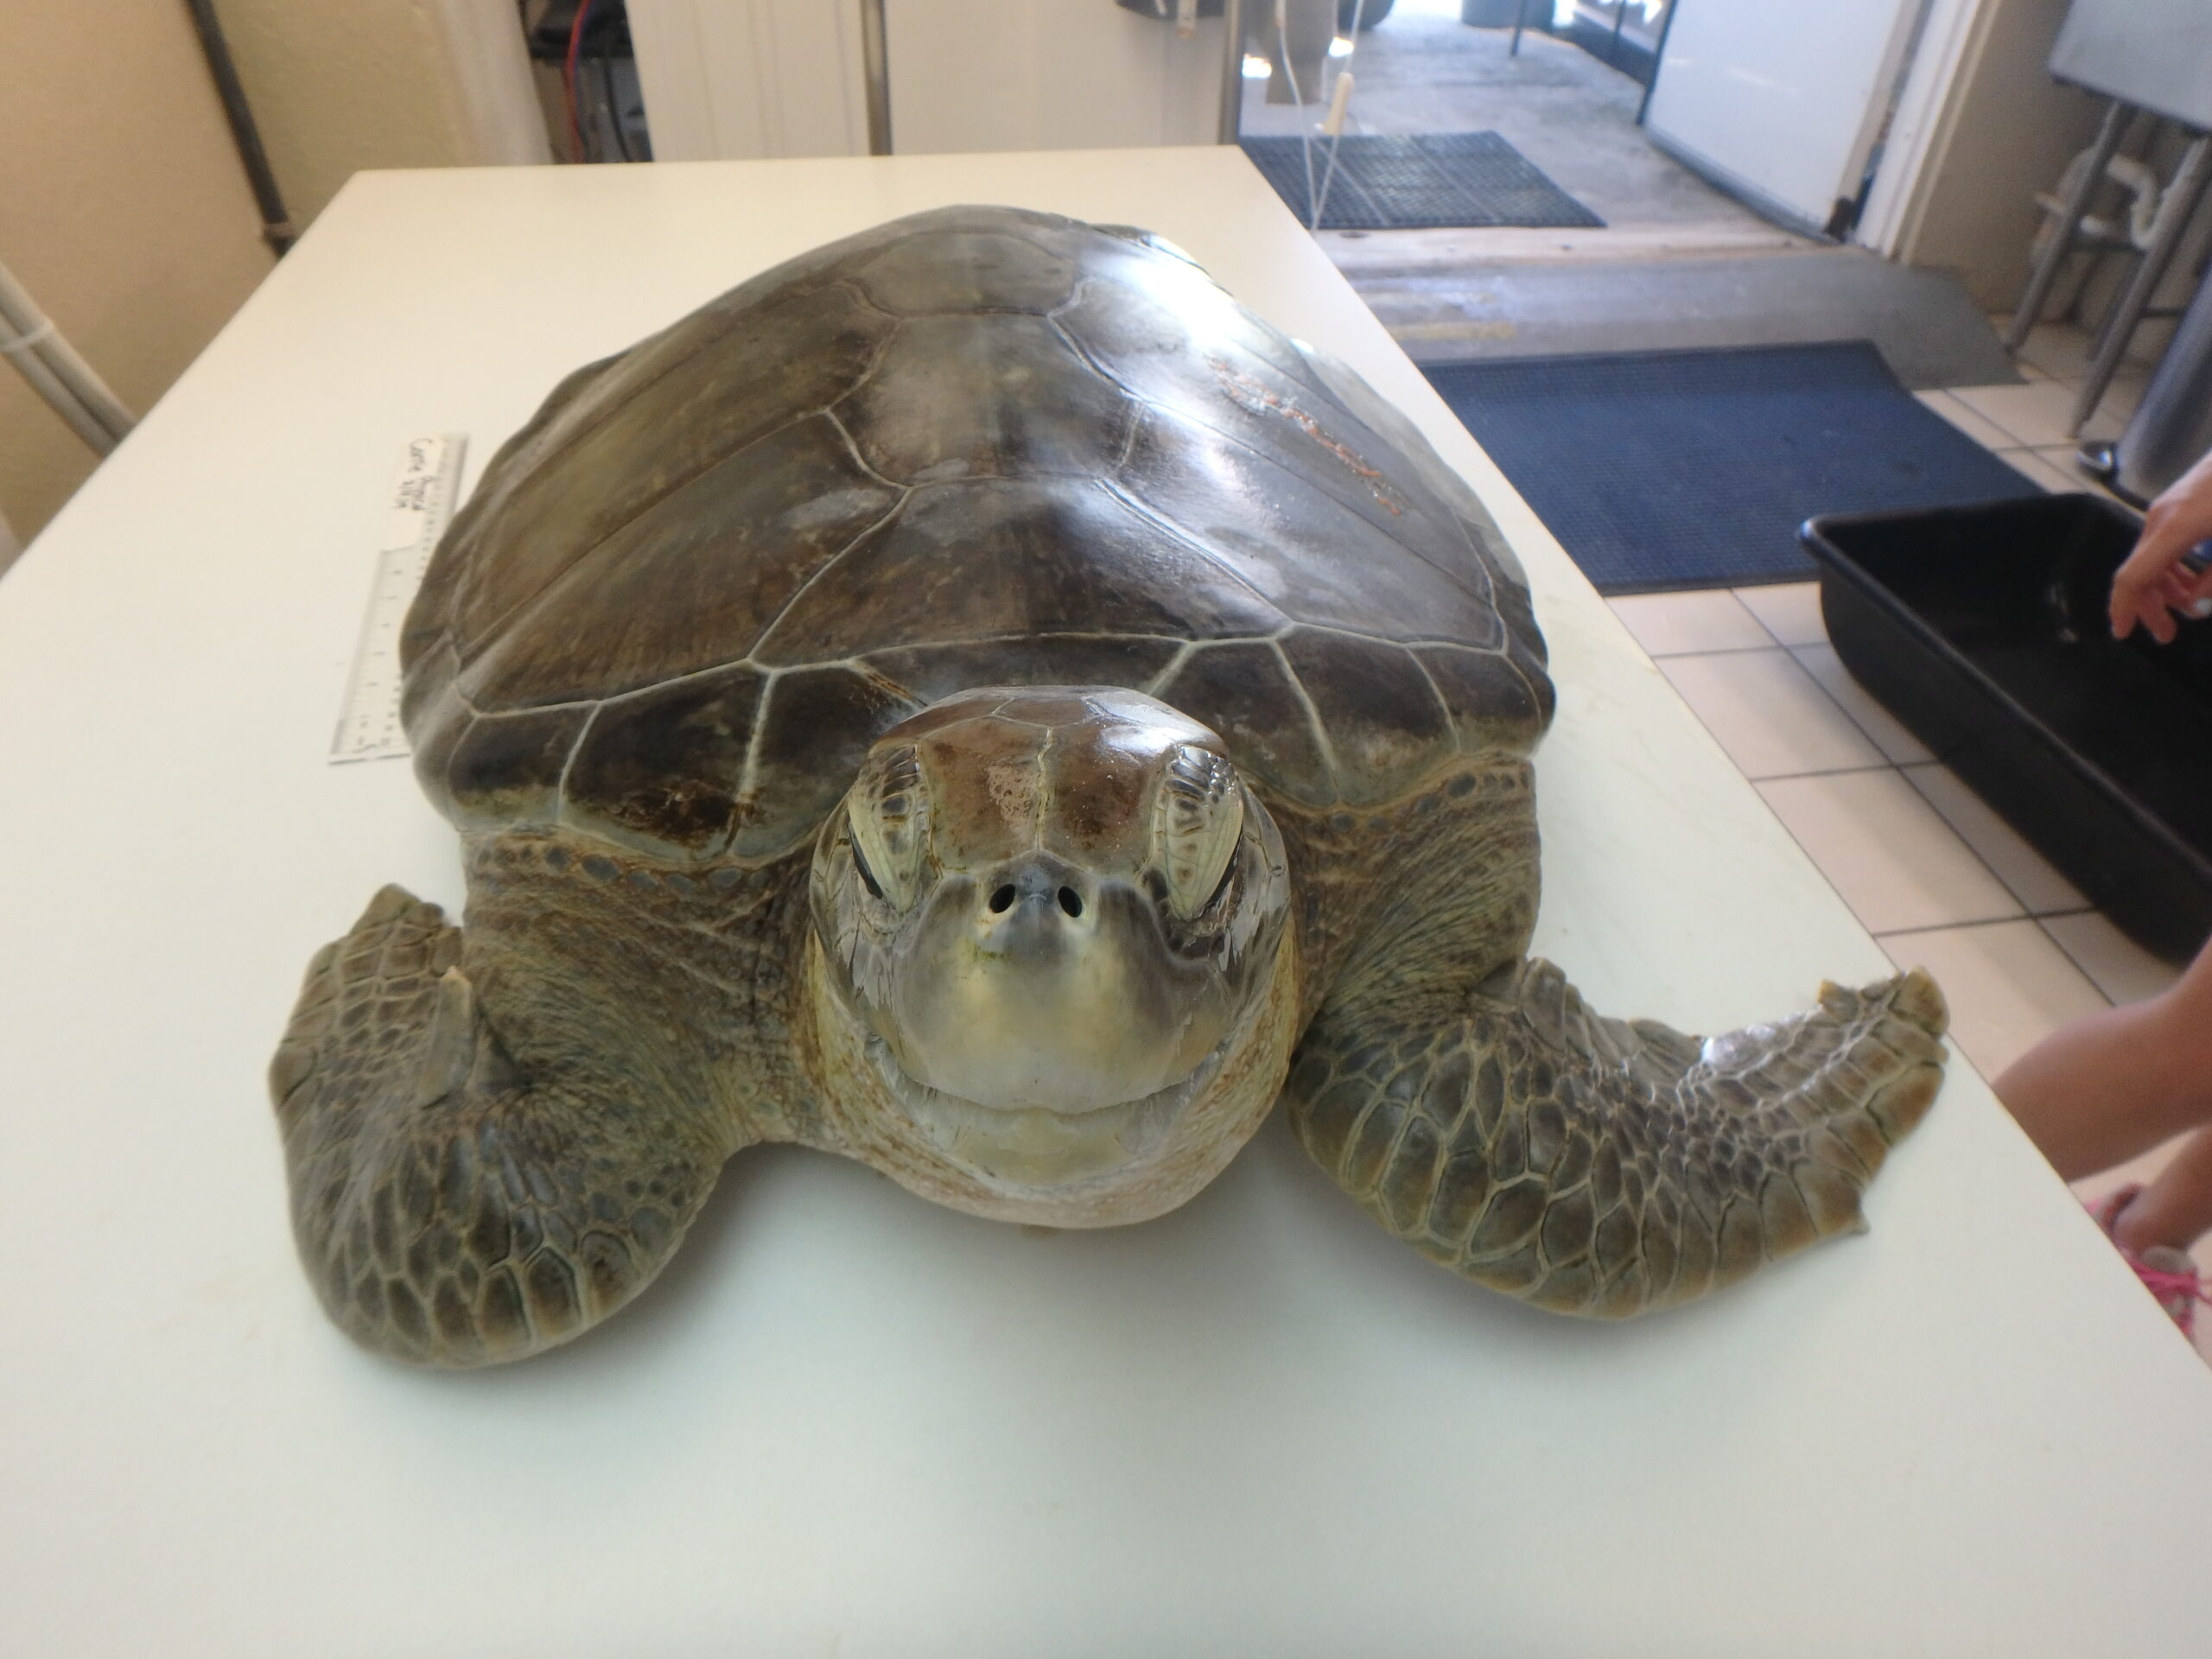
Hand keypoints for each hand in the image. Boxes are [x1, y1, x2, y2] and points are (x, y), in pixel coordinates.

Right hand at [2112, 446, 2211, 642]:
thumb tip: (2195, 605)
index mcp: (2174, 528)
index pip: (2133, 576)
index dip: (2125, 609)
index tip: (2124, 635)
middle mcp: (2161, 517)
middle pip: (2140, 570)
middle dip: (2151, 606)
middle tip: (2168, 635)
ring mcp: (2168, 506)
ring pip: (2150, 557)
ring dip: (2164, 588)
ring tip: (2188, 607)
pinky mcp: (2180, 500)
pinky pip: (2163, 542)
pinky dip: (2171, 568)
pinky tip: (2191, 578)